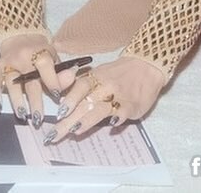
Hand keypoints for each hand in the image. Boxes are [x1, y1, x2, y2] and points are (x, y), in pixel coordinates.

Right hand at [0, 34, 61, 128]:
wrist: (22, 35)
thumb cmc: (41, 52)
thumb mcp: (54, 58)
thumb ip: (62, 72)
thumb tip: (72, 77)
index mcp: (39, 52)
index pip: (45, 66)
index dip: (52, 81)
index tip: (57, 96)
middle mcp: (22, 57)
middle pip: (29, 80)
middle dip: (34, 100)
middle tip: (38, 119)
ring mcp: (9, 62)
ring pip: (11, 82)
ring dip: (16, 100)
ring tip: (22, 115)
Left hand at [44, 55, 164, 143]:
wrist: (146, 65)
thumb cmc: (118, 73)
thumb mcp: (98, 74)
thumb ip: (82, 87)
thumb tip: (63, 104)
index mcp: (94, 78)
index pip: (78, 88)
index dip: (68, 100)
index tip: (58, 114)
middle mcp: (104, 86)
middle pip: (84, 103)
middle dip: (68, 120)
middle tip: (54, 135)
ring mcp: (118, 96)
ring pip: (100, 108)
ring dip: (87, 119)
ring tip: (75, 130)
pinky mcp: (132, 105)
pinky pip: (124, 111)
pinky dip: (117, 118)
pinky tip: (112, 126)